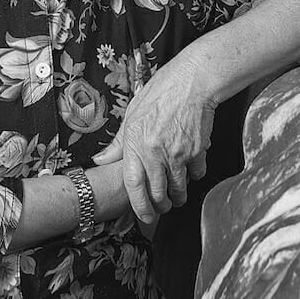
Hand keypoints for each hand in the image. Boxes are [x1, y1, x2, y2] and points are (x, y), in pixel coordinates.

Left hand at [92, 48, 214, 226]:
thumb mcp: (132, 114)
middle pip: (157, 193)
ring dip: (178, 196)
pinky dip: (194, 175)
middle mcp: (156, 151)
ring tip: (177, 195)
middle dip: (160, 206)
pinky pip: (196, 174)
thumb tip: (101, 160)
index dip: (139, 206)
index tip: (144, 216)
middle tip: (162, 207)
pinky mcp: (197, 151)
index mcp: (136, 142)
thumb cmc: (162, 92)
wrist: (193, 82)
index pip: (133, 185)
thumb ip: (119, 142)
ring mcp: (178, 153)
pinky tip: (191, 169)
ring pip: (178, 188)